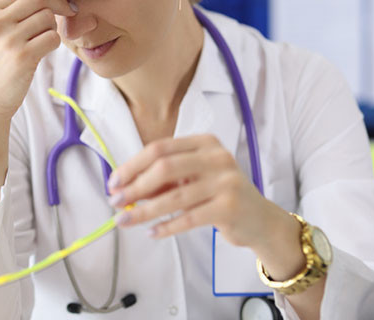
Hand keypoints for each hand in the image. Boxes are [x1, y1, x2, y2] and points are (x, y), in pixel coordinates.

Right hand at [0, 0, 77, 119]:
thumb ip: (12, 13)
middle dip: (59, 4)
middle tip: (70, 11)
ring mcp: (8, 39)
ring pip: (48, 19)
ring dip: (53, 29)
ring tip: (42, 41)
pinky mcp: (23, 57)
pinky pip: (53, 38)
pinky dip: (54, 43)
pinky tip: (44, 51)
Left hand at [108, 134, 283, 248]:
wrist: (260, 219)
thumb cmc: (219, 195)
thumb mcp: (193, 178)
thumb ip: (164, 180)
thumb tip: (125, 189)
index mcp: (204, 142)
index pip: (160, 149)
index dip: (132, 166)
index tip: (113, 182)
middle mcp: (217, 157)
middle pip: (165, 168)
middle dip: (135, 186)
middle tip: (115, 202)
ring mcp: (226, 181)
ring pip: (174, 196)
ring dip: (144, 211)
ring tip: (124, 221)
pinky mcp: (230, 207)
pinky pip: (189, 218)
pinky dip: (167, 226)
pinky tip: (152, 232)